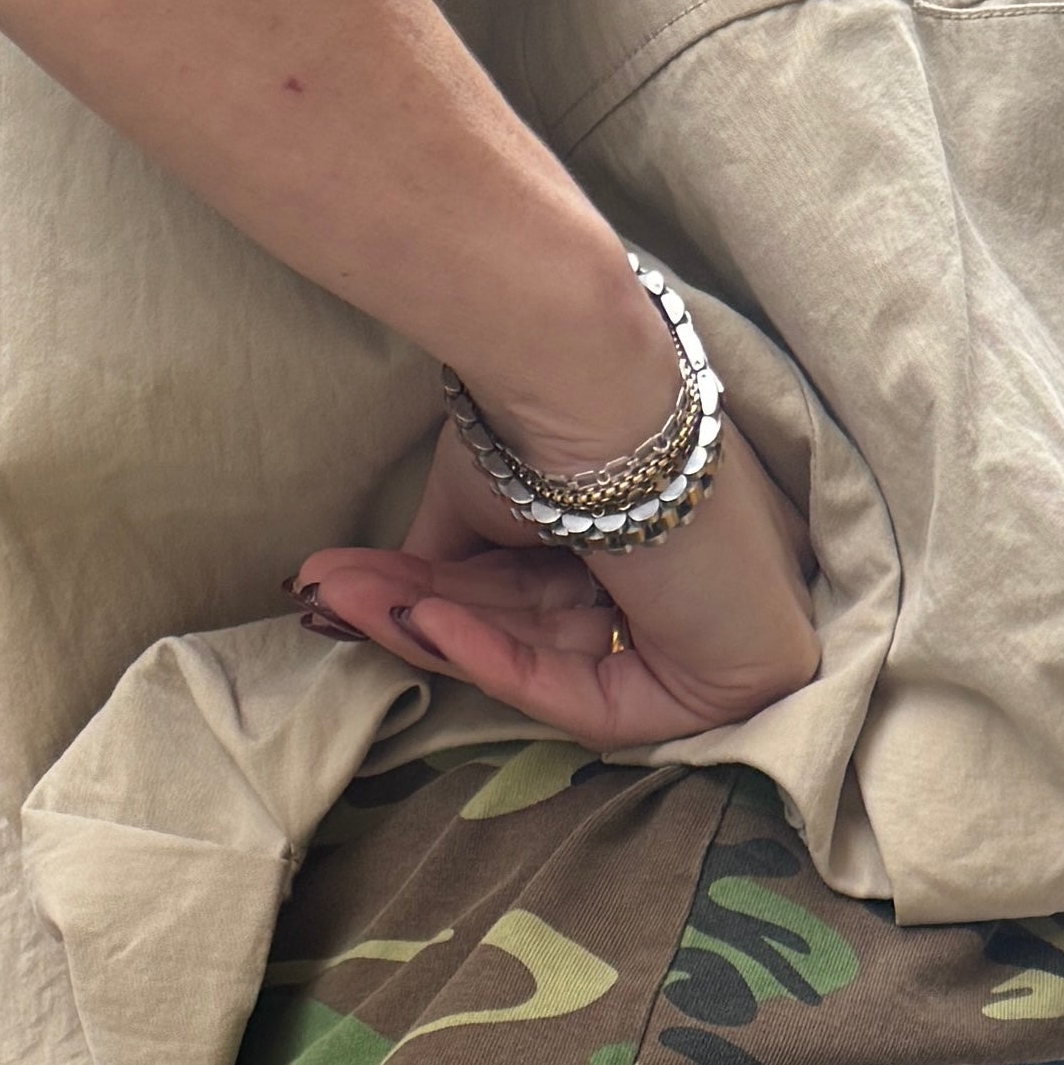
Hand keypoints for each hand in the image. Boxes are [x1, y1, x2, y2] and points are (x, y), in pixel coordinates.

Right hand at [295, 395, 820, 754]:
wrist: (591, 364)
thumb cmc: (550, 402)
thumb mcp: (484, 497)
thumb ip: (447, 563)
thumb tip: (362, 600)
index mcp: (664, 541)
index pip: (542, 598)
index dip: (440, 598)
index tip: (341, 586)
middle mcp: (700, 589)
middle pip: (540, 633)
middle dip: (425, 616)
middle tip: (323, 596)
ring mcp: (728, 638)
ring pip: (554, 666)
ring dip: (439, 634)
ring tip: (340, 597)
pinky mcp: (740, 676)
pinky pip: (596, 700)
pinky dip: (499, 664)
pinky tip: (417, 621)